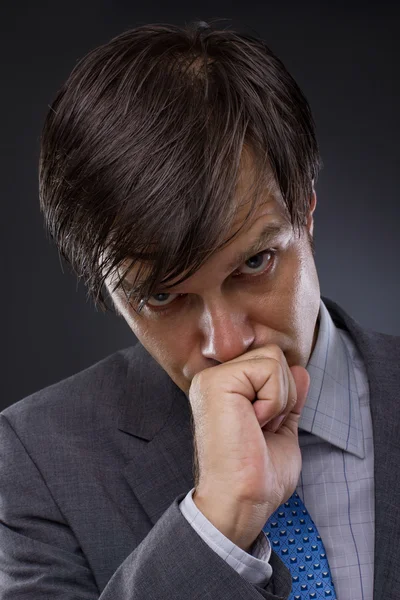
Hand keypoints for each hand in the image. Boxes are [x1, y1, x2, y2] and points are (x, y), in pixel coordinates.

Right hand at [189, 345, 309, 551]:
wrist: (243, 500)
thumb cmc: (258, 475)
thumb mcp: (281, 429)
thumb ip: (287, 397)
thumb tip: (300, 370)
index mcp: (226, 389)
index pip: (270, 363)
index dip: (282, 394)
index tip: (265, 428)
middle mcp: (215, 378)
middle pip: (273, 355)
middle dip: (283, 394)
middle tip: (262, 427)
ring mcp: (213, 378)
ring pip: (274, 359)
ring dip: (279, 399)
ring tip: (256, 426)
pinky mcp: (217, 382)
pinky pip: (269, 369)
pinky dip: (274, 401)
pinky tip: (253, 423)